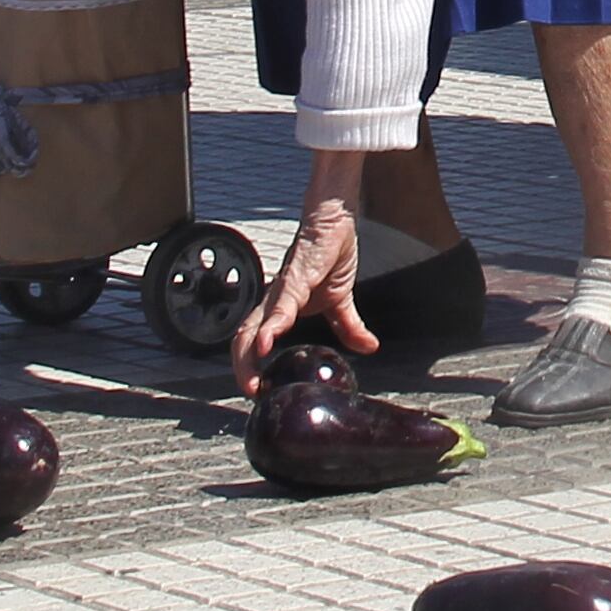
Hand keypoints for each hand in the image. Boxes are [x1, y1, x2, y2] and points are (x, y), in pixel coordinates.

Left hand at [230, 196, 371, 389]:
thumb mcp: (342, 298)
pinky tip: (268, 342)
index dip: (248, 365)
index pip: (254, 339)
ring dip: (249, 355)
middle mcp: (275, 300)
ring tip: (252, 380)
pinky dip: (273, 325)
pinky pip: (282, 304)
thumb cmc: (329, 251)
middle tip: (251, 394)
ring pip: (253, 325)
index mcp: (282, 307)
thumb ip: (350, 327)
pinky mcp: (297, 276)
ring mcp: (283, 289)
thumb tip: (369, 347)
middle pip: (244, 337)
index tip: (257, 391)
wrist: (334, 217)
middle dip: (242, 368)